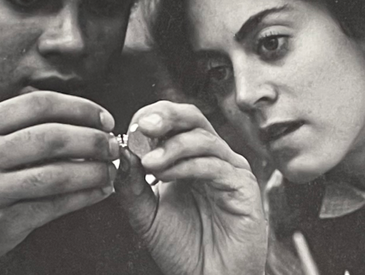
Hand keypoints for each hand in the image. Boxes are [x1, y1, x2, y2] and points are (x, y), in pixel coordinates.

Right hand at [0, 91, 118, 268]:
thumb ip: (21, 126)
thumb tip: (82, 120)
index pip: (39, 104)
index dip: (80, 108)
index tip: (104, 118)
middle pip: (51, 138)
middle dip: (93, 140)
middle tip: (114, 146)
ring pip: (55, 175)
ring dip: (93, 172)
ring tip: (112, 171)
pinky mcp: (0, 222)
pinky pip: (52, 207)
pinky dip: (83, 198)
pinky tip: (99, 192)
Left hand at [115, 101, 266, 274]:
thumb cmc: (182, 249)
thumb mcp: (146, 214)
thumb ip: (131, 185)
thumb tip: (120, 152)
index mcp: (189, 158)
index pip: (173, 122)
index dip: (151, 118)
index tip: (128, 129)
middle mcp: (211, 158)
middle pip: (192, 118)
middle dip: (166, 116)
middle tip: (142, 125)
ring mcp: (229, 171)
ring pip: (204, 139)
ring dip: (173, 146)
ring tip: (150, 162)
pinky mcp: (244, 188)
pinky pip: (216, 166)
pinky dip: (189, 166)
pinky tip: (166, 175)